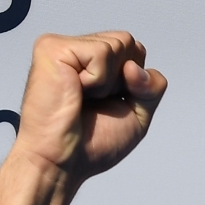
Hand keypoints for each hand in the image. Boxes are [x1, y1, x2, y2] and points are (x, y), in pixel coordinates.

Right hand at [10, 31, 167, 183]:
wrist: (61, 162)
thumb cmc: (90, 145)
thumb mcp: (138, 114)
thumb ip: (152, 87)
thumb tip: (133, 67)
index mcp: (94, 64)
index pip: (135, 50)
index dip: (135, 81)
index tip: (109, 104)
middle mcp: (78, 51)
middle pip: (130, 42)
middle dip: (124, 80)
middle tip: (93, 103)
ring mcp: (63, 46)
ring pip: (119, 44)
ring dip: (108, 82)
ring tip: (81, 98)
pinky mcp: (52, 47)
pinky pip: (101, 52)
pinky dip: (97, 80)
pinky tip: (74, 92)